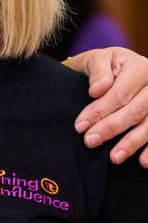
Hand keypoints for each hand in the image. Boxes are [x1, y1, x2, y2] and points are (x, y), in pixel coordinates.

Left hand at [67, 48, 147, 165]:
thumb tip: (97, 91)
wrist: (115, 68)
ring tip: (114, 158)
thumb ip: (98, 72)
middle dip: (111, 129)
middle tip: (90, 142)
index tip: (80, 126)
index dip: (99, 111)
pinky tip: (143, 162)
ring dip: (132, 143)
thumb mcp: (97, 60)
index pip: (120, 95)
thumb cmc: (104, 65)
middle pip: (135, 111)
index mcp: (140, 68)